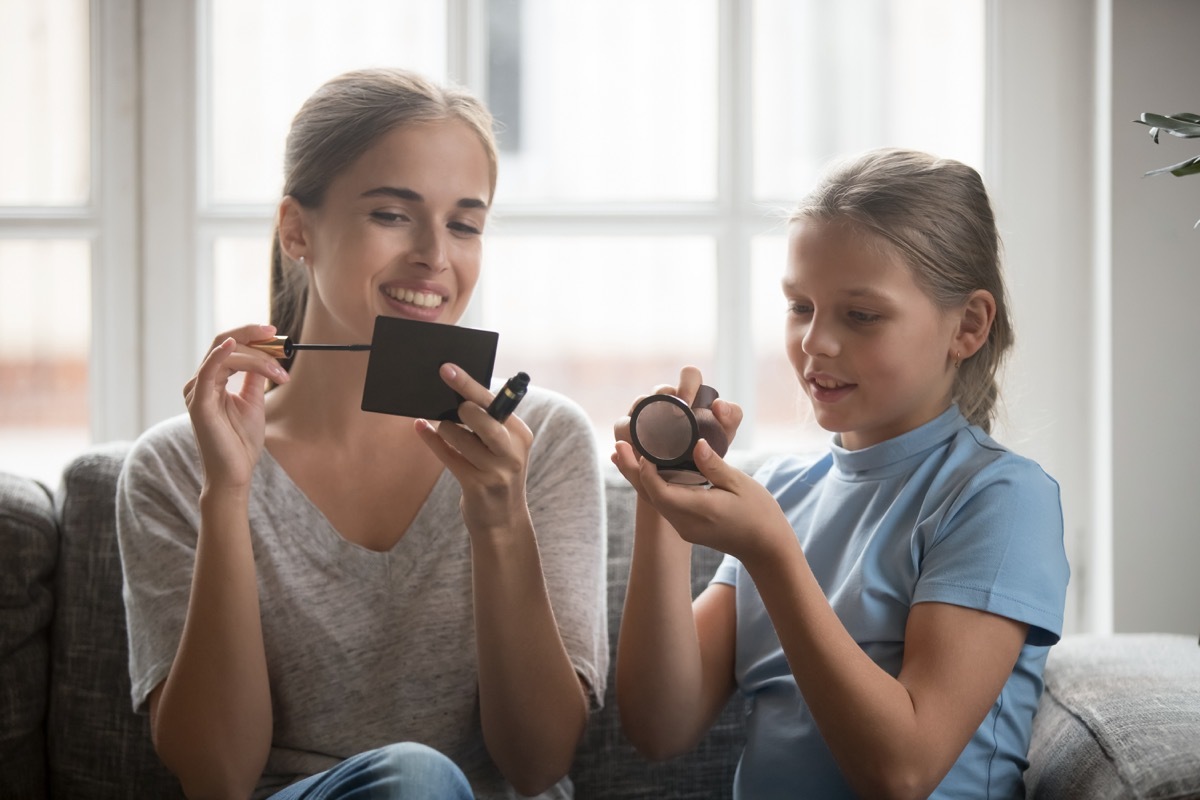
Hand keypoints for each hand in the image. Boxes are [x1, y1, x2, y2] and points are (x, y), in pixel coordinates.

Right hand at [183, 324, 289, 489]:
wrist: (236, 472)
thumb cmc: (241, 441)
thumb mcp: (253, 401)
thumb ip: (254, 377)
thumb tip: (265, 354)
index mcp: (212, 380)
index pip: (229, 346)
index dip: (252, 337)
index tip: (276, 334)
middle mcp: (200, 382)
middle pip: (224, 343)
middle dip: (253, 337)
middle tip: (279, 339)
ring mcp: (197, 392)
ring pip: (225, 355)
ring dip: (256, 357)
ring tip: (279, 371)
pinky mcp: (199, 404)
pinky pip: (207, 372)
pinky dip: (219, 356)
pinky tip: (231, 346)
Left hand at [414, 363, 533, 537]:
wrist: (502, 521)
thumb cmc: (497, 474)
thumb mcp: (503, 448)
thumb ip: (488, 423)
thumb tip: (455, 394)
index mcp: (520, 433)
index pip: (494, 401)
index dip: (468, 384)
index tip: (446, 368)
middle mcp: (512, 451)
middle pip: (480, 417)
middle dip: (460, 408)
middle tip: (451, 407)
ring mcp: (496, 470)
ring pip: (458, 435)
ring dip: (445, 429)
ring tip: (443, 429)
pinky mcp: (476, 485)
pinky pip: (446, 455)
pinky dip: (431, 440)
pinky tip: (421, 428)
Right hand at [612, 366, 742, 497]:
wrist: (686, 478)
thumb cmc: (707, 449)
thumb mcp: (724, 434)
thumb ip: (730, 417)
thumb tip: (718, 405)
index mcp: (688, 394)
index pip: (689, 374)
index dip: (688, 383)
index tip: (688, 402)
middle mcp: (665, 400)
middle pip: (659, 390)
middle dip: (664, 400)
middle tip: (673, 419)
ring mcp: (645, 414)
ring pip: (637, 407)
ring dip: (643, 419)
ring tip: (651, 439)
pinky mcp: (629, 432)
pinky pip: (622, 429)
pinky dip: (627, 437)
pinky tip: (635, 449)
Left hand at [626, 438, 793, 566]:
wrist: (765, 548)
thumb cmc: (759, 514)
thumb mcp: (740, 484)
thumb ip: (714, 465)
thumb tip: (696, 444)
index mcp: (698, 510)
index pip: (660, 491)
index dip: (646, 470)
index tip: (642, 448)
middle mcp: (685, 523)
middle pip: (649, 496)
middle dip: (632, 471)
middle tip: (617, 447)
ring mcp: (684, 528)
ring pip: (654, 500)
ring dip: (638, 478)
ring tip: (622, 456)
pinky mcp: (687, 528)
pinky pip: (663, 504)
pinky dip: (652, 486)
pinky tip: (646, 472)